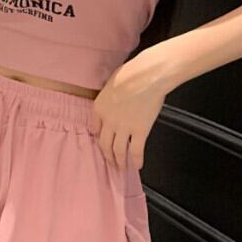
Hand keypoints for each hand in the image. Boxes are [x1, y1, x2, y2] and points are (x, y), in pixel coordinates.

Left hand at [92, 47, 168, 170]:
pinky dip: (136, 160)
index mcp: (99, 108)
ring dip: (119, 162)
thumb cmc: (131, 73)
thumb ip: (110, 95)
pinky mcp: (140, 131)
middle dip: (107, 155)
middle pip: (104, 144)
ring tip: (121, 168)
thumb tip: (115, 96)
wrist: (147, 76)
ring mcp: (124, 128)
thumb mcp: (111, 82)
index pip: (94, 128)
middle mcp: (108, 121)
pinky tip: (138, 166)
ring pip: (118, 151)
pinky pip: (136, 150)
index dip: (98, 137)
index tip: (101, 143)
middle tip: (110, 162)